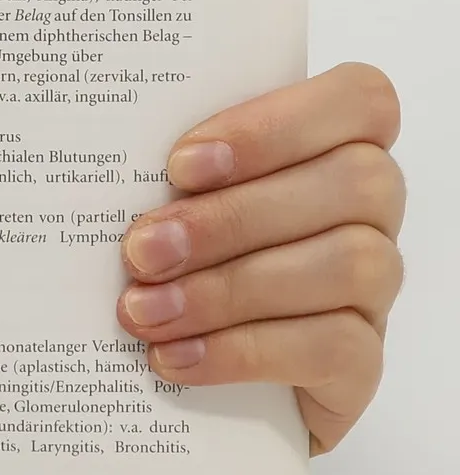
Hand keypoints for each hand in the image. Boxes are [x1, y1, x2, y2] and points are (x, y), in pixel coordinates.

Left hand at [117, 63, 403, 453]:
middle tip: (141, 251)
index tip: (179, 165)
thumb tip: (97, 164)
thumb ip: (161, 172)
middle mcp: (371, 208)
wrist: (197, 375)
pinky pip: (336, 347)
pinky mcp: (363, 359)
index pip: (359, 99)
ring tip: (143, 311)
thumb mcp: (166, 198)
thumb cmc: (175, 251)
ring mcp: (377, 284)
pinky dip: (244, 352)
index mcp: (336, 142)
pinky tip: (175, 357)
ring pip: (348, 265)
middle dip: (231, 219)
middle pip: (352, 184)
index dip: (274, 126)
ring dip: (230, 289)